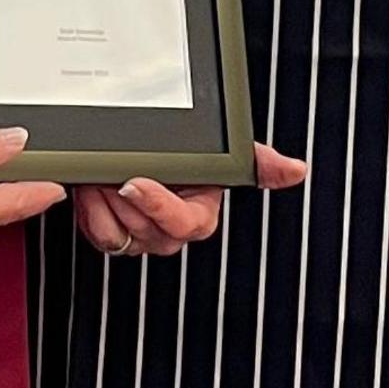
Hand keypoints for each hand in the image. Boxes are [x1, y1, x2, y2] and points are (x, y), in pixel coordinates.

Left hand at [70, 144, 312, 256]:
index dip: (159, 206)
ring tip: (104, 174)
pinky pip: (98, 236)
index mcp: (198, 214)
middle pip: (147, 230)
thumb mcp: (221, 149)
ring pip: (119, 235)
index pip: (185, 223)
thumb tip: (298, 170)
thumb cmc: (183, 156)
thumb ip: (255, 160)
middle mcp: (170, 232)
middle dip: (125, 198)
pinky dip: (90, 212)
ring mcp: (140, 238)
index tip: (135, 183)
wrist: (137, 152)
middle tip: (114, 169)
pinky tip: (93, 188)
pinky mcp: (112, 236)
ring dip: (104, 201)